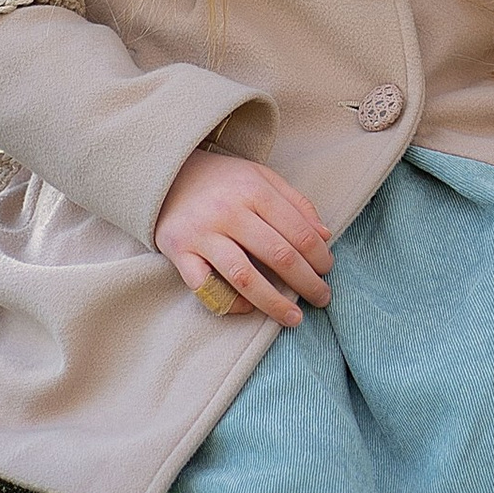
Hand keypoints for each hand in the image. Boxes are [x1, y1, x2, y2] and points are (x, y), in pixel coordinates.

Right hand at [155, 148, 332, 327]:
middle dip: (307, 283)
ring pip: (244, 277)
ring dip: (274, 302)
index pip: (298, 232)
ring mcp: (202, 234)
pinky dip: (228, 302)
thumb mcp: (262, 177)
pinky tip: (247, 308)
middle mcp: (228, 212)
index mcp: (254, 190)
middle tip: (322, 298)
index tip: (327, 270)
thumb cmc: (223, 180)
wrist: (166, 174)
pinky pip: (206, 287)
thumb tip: (325, 236)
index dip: (319, 256)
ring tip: (294, 318)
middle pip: (279, 255)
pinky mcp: (179, 252)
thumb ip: (296, 203)